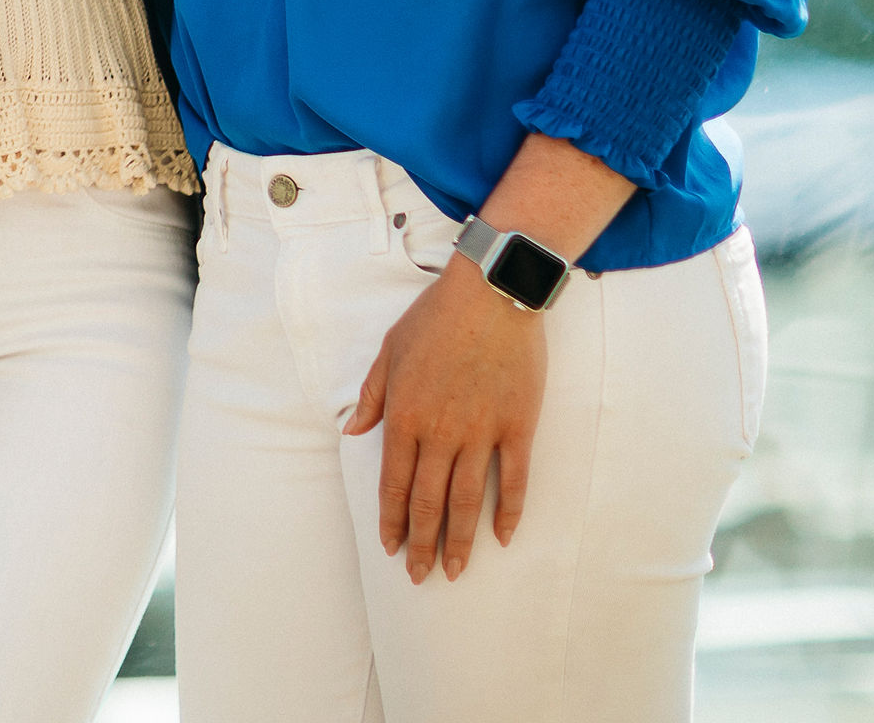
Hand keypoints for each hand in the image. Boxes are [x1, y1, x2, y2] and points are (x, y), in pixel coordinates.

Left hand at [345, 259, 544, 581]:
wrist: (490, 297)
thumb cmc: (434, 320)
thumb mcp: (388, 352)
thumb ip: (373, 396)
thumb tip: (355, 432)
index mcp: (405, 416)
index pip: (394, 483)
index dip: (392, 520)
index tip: (391, 547)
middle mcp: (441, 433)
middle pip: (429, 502)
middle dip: (421, 543)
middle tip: (419, 576)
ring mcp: (482, 433)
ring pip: (468, 500)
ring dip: (460, 540)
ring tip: (454, 570)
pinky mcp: (517, 427)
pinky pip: (515, 480)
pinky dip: (509, 512)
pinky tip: (504, 537)